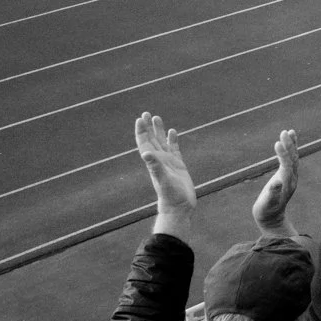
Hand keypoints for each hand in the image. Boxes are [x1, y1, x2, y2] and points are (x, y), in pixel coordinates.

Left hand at [135, 112, 196, 236]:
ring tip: (157, 118)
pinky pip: (174, 148)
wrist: (179, 207)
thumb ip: (155, 166)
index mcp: (153, 161)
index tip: (140, 119)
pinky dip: (172, 140)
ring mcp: (168, 162)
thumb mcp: (162, 179)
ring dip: (159, 130)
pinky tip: (172, 132)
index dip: (141, 131)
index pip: (145, 143)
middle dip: (148, 127)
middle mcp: (159, 160)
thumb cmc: (170, 195)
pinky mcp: (178, 165)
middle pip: (152, 139)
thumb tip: (146, 153)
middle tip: (146, 113)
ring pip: (162, 142)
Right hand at [250, 129, 300, 237]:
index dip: (283, 154)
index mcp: (286, 183)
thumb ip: (272, 194)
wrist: (272, 218)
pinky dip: (290, 149)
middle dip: (289, 145)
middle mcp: (292, 178)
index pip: (287, 165)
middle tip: (284, 132)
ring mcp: (291, 176)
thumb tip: (277, 183)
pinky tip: (288, 140)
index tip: (278, 143)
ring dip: (292, 144)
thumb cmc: (266, 211)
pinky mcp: (287, 175)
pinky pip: (291, 159)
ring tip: (289, 131)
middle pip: (292, 159)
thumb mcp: (267, 204)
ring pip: (293, 157)